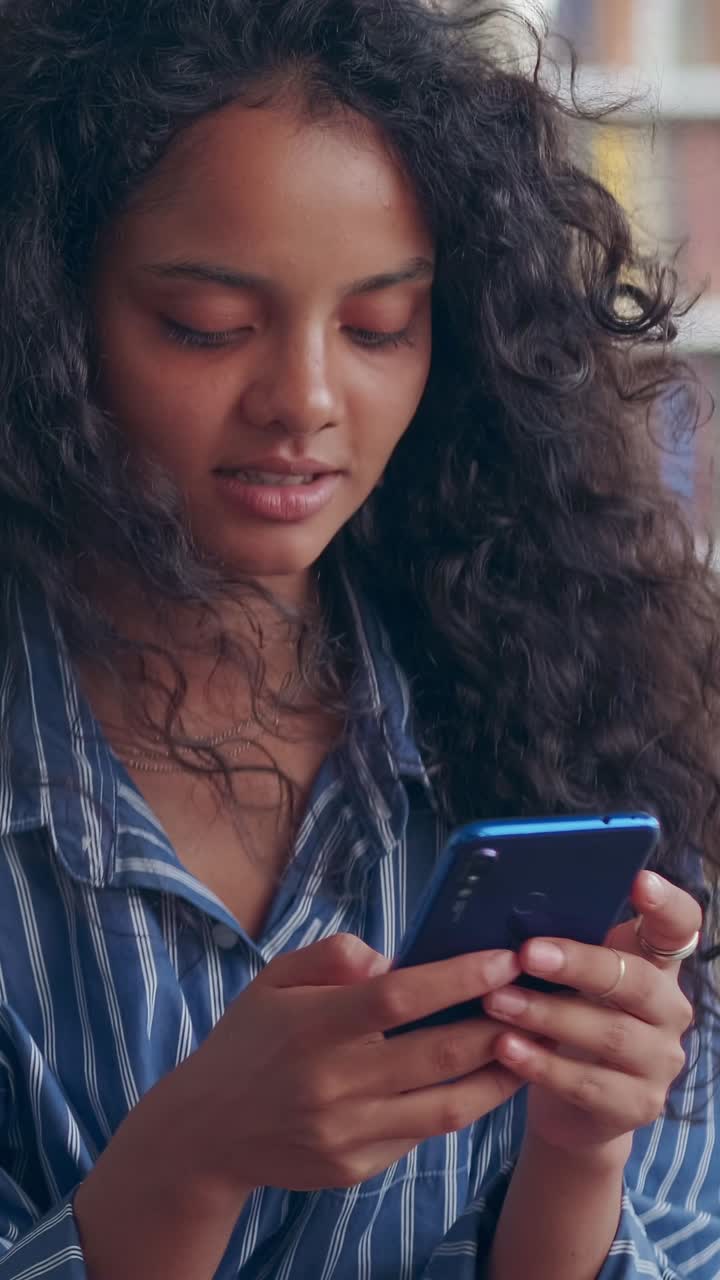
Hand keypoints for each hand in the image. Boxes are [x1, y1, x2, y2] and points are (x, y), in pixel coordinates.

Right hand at [169, 934, 524, 1193]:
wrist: (205, 1134)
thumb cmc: (248, 1041)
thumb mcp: (273, 980)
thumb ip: (331, 955)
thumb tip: (389, 958)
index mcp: (312, 1026)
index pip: (398, 998)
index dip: (457, 978)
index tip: (503, 959)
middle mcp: (333, 1083)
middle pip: (436, 1055)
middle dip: (499, 1026)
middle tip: (540, 1001)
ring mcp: (347, 1132)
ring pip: (445, 1106)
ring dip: (499, 1076)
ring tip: (534, 1046)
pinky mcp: (355, 1167)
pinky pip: (423, 1134)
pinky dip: (463, 1106)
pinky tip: (487, 1081)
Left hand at [482, 871, 699, 1156]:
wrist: (571, 1106)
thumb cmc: (567, 1017)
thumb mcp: (569, 977)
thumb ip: (562, 942)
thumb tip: (506, 906)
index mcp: (656, 964)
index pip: (680, 926)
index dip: (666, 904)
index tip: (640, 880)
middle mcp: (669, 1008)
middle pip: (636, 980)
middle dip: (579, 964)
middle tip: (526, 953)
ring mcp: (660, 1060)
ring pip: (610, 1034)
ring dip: (547, 1015)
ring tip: (497, 1002)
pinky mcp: (639, 1105)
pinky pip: (589, 1084)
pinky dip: (543, 1065)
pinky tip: (506, 1048)